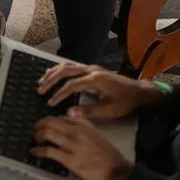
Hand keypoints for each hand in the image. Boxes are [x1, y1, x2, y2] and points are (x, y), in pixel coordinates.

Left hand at [33, 115, 133, 179]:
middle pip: (50, 122)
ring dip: (37, 136)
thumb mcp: (98, 135)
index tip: (44, 124)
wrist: (117, 172)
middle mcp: (77, 132)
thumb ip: (85, 126)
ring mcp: (72, 146)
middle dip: (39, 125)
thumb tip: (71, 119)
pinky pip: (49, 151)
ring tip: (35, 140)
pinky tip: (34, 152)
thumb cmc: (109, 156)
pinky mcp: (69, 160)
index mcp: (84, 126)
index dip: (49, 120)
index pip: (61, 117)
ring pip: (47, 133)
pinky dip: (38, 151)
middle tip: (35, 130)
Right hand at [39, 63, 162, 120]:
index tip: (50, 103)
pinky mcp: (92, 69)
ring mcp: (92, 68)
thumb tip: (69, 113)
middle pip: (65, 71)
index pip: (71, 85)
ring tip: (41, 83)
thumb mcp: (110, 110)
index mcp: (95, 80)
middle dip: (51, 80)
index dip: (59, 94)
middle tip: (40, 91)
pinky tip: (52, 74)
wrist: (139, 91)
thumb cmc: (126, 102)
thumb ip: (90, 112)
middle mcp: (91, 70)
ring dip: (53, 74)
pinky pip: (72, 66)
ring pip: (67, 66)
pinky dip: (59, 70)